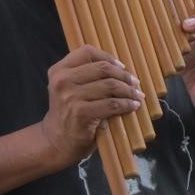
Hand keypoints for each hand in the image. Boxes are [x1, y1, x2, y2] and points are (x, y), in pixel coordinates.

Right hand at [42, 45, 142, 166]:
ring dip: (129, 90)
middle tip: (135, 83)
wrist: (56, 142)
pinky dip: (126, 104)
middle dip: (123, 75)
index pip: (87, 52)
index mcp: (59, 70)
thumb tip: (120, 68)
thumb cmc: (68, 114)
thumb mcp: (68, 89)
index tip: (122, 67)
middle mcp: (62, 80)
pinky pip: (111, 104)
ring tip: (137, 95)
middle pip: (102, 68)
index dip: (108, 57)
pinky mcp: (80, 113)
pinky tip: (133, 106)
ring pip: (110, 85)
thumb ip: (84, 75)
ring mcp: (70, 96)